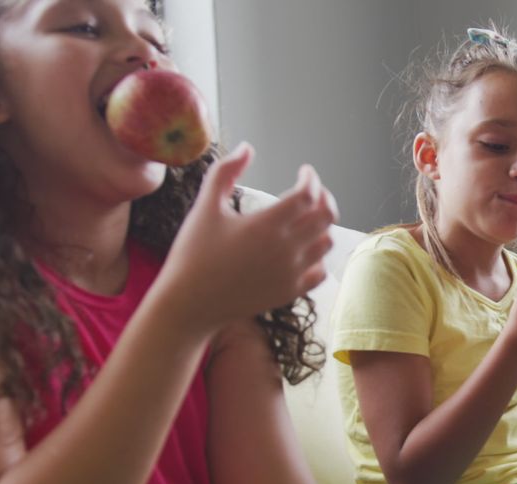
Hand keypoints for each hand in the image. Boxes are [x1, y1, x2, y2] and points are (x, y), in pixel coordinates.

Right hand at [155, 143, 337, 331]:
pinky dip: (318, 256)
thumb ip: (226, 172)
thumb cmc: (193, 252)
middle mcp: (286, 249)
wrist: (190, 303)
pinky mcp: (290, 292)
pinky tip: (305, 247)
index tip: (305, 171)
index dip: (311, 178)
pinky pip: (320, 271)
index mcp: (266, 224)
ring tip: (308, 216)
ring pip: (326, 242)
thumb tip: (247, 147)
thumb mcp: (205, 207)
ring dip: (322, 225)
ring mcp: (291, 273)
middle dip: (323, 197)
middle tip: (312, 191)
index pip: (308, 194)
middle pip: (326, 216)